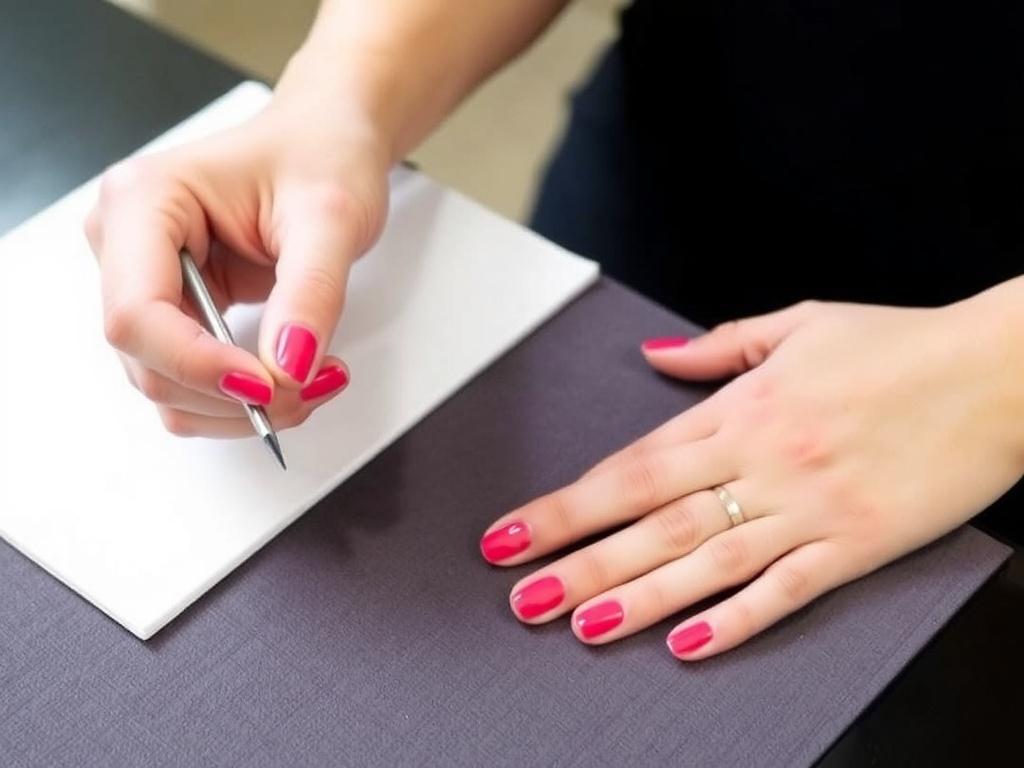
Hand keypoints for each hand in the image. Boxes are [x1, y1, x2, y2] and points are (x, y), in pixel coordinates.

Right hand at [85, 85, 389, 435]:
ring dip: (240, 406)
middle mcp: (126, 245)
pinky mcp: (175, 311)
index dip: (198, 365)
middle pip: (149, 362)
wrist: (325, 146)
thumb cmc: (320, 157)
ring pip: (168, 386)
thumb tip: (288, 369)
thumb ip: (309, 294)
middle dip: (231, 395)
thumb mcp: (331, 218)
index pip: (138, 314)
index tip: (269, 385)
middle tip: (314, 385)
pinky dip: (240, 398)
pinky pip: (192, 382)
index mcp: (143, 202)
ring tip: (316, 378)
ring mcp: (145, 283)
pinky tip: (292, 373)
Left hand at [480, 295, 1023, 659]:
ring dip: (637, 595)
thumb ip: (719, 346)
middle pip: (652, 517)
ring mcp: (810, 505)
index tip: (512, 530)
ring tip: (577, 625)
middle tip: (519, 595)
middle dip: (577, 557)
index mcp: (743, 407)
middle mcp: (764, 458)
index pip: (632, 464)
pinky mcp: (859, 543)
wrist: (1003, 367)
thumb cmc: (899, 344)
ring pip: (706, 559)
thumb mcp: (800, 323)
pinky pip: (788, 588)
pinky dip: (737, 619)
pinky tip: (687, 645)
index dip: (565, 502)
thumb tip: (653, 356)